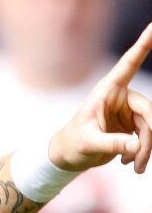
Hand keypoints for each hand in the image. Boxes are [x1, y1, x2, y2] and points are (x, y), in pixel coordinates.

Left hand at [50, 23, 151, 172]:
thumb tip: (137, 146)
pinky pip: (148, 137)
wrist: (68, 156)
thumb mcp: (89, 143)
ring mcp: (129, 110)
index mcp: (107, 90)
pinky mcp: (133, 125)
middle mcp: (121, 96)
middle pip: (149, 113)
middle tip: (141, 161)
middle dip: (149, 139)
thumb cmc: (72, 144)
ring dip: (146, 150)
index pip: (129, 63)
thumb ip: (112, 143)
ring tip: (136, 168)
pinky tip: (131, 165)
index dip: (143, 44)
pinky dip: (143, 152)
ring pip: (151, 128)